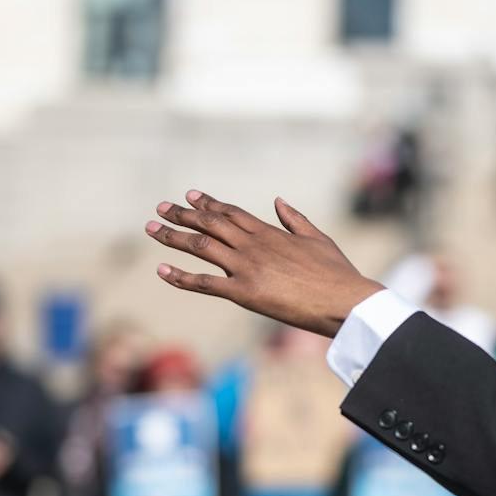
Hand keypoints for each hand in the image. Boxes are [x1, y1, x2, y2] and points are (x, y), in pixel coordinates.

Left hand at [148, 191, 384, 336]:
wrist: (344, 299)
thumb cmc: (336, 273)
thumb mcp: (317, 238)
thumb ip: (294, 219)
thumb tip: (278, 201)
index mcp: (270, 232)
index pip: (231, 213)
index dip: (208, 203)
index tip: (189, 195)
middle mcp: (253, 245)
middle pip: (210, 224)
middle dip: (183, 214)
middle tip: (161, 208)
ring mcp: (246, 267)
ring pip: (201, 246)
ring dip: (174, 236)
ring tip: (152, 228)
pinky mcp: (243, 292)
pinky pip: (205, 283)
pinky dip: (181, 277)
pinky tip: (162, 270)